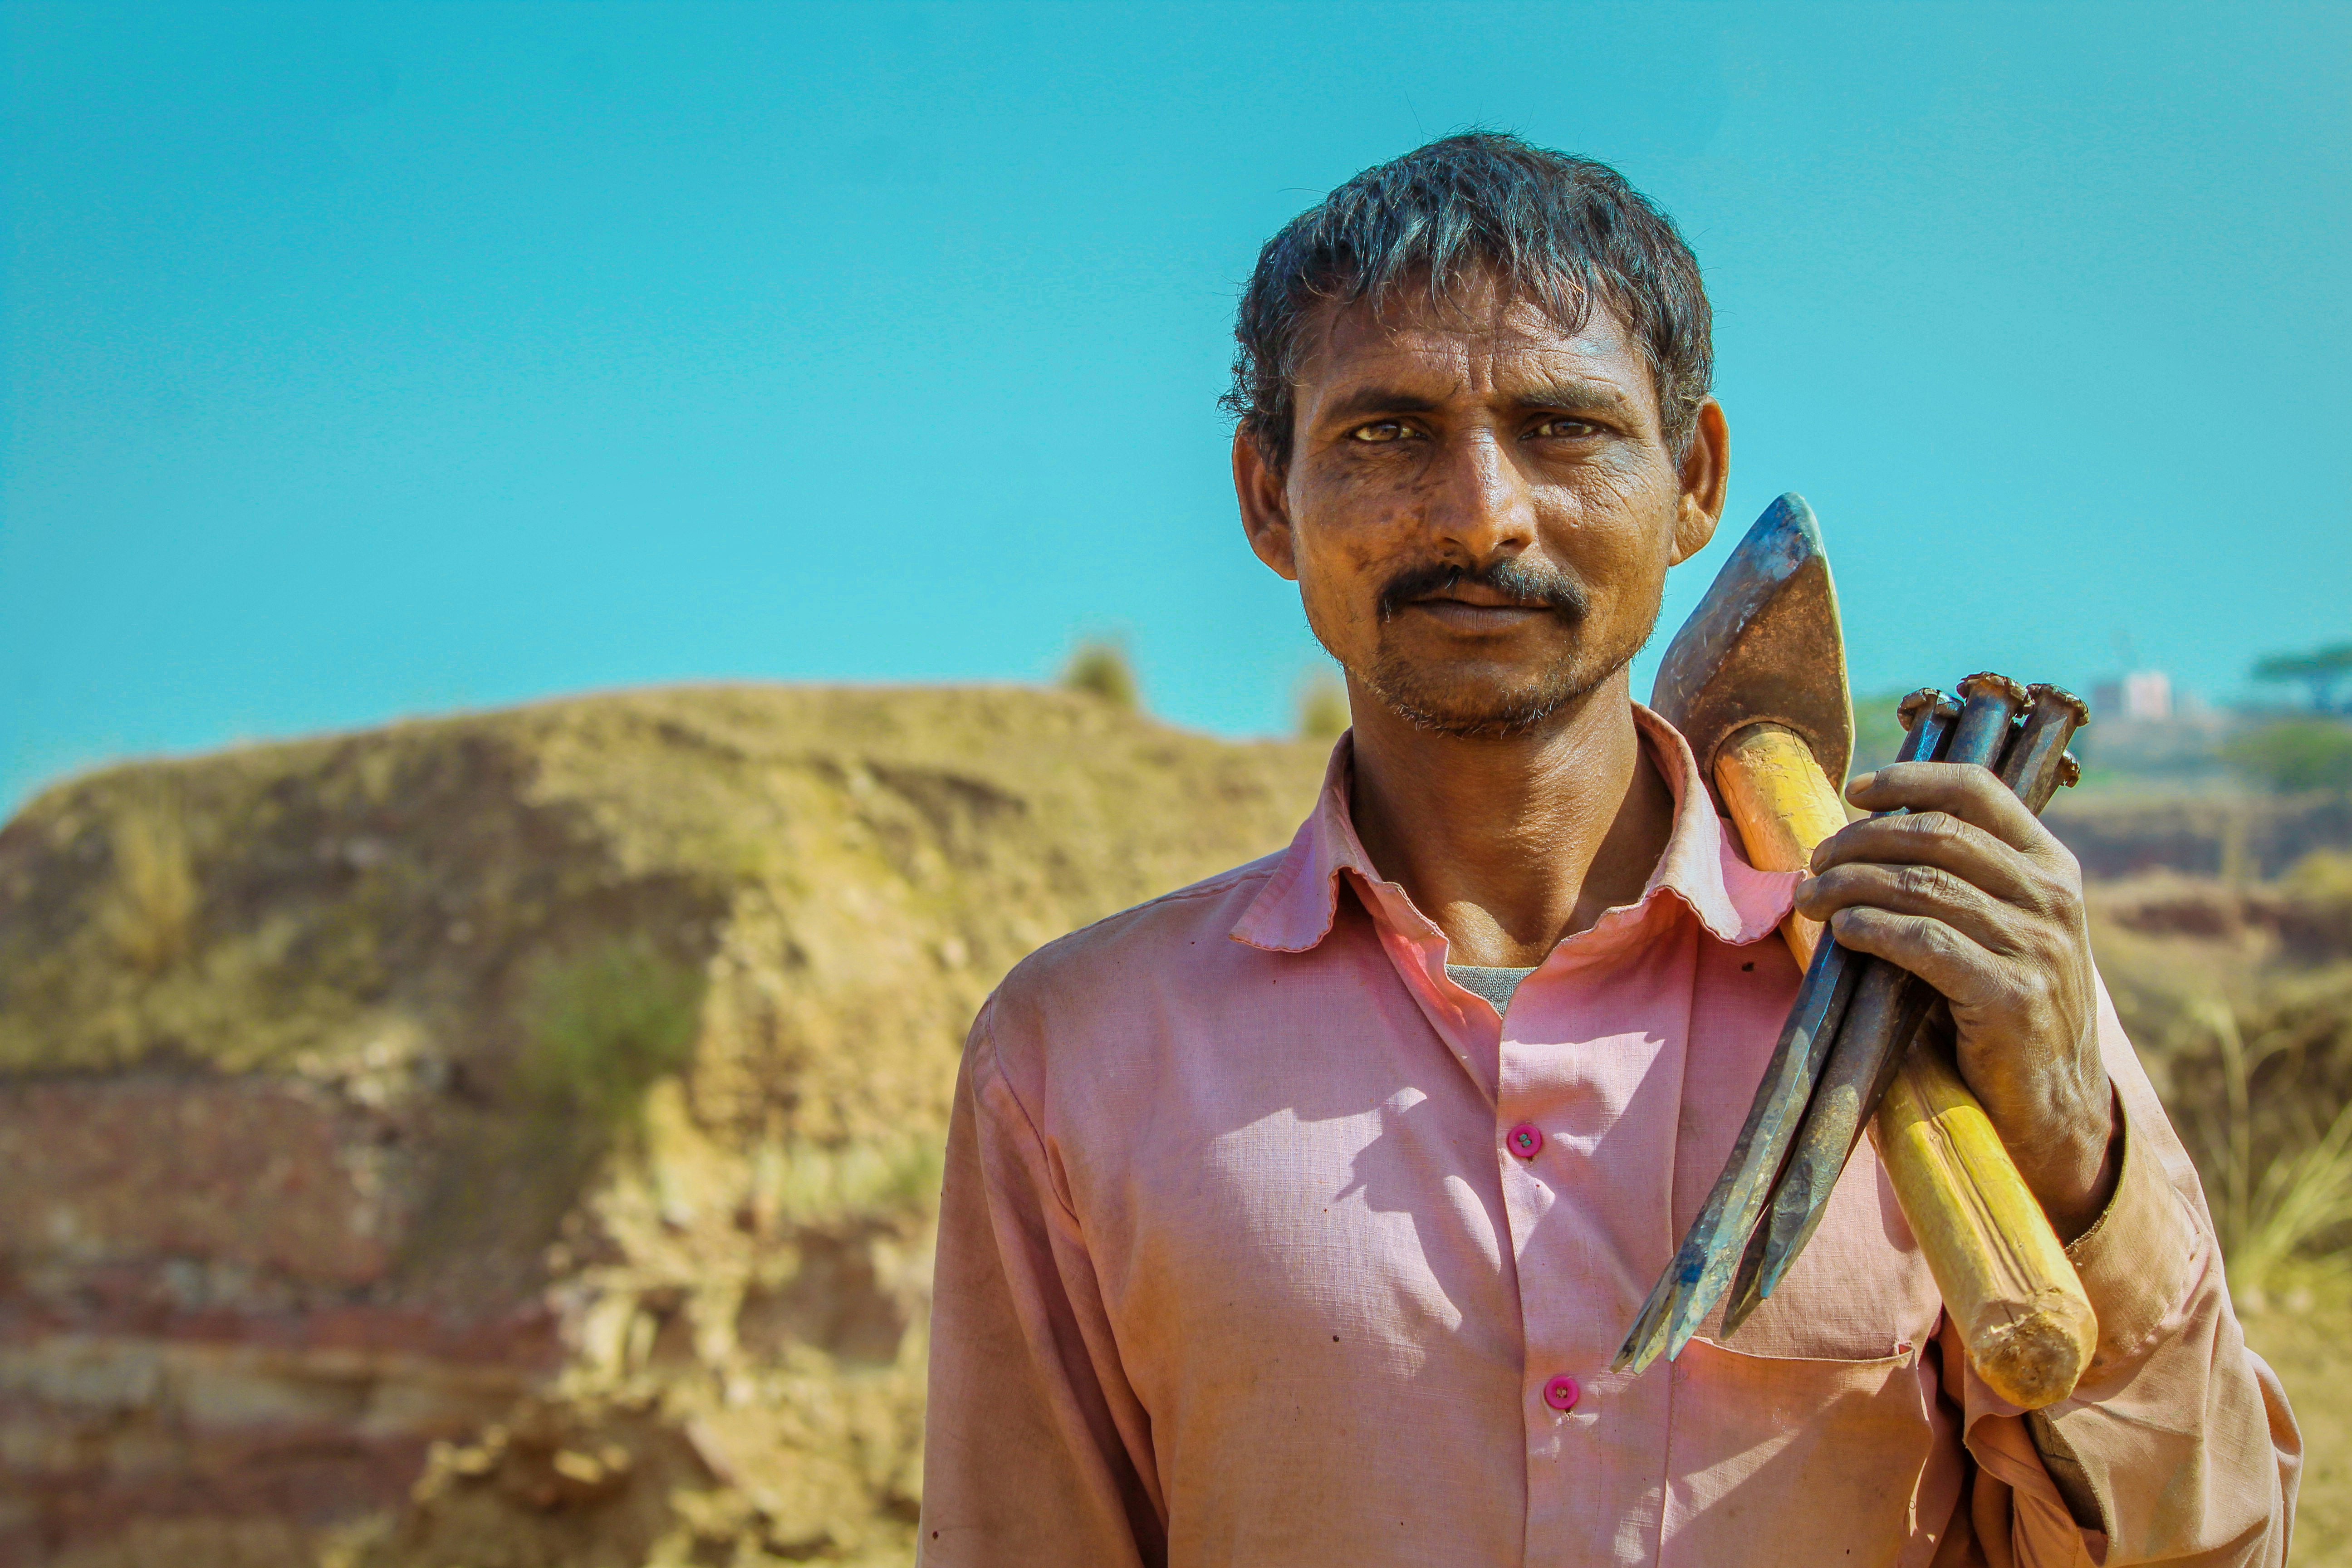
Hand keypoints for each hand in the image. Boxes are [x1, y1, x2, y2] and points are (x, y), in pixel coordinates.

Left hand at [1794, 762, 2120, 1239]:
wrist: (2055, 1108)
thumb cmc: (2002, 1012)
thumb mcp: (1995, 933)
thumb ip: (1955, 885)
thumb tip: (1859, 846)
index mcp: (2051, 867)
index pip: (1981, 791)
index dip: (1912, 779)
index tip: (1856, 790)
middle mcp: (2052, 899)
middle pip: (1938, 835)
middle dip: (1862, 840)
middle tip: (1815, 862)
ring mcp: (2039, 948)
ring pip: (1924, 886)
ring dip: (1851, 886)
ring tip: (1810, 897)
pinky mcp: (2014, 999)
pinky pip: (1928, 944)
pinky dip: (1874, 930)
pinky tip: (1843, 932)